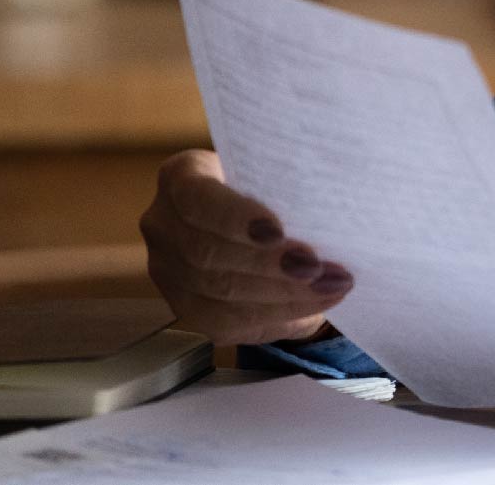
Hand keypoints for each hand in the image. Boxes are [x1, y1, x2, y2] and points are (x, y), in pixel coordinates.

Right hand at [139, 149, 350, 345]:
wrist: (259, 225)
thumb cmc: (273, 189)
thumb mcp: (275, 174)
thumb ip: (287, 184)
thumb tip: (328, 211)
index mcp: (181, 177)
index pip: (197, 198)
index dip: (235, 218)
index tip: (278, 231)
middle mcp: (163, 224)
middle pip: (208, 252)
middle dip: (269, 264)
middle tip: (318, 267)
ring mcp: (168, 269)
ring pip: (220, 291)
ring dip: (283, 294)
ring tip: (332, 285)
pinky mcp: (187, 308)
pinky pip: (227, 321)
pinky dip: (279, 314)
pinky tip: (316, 305)